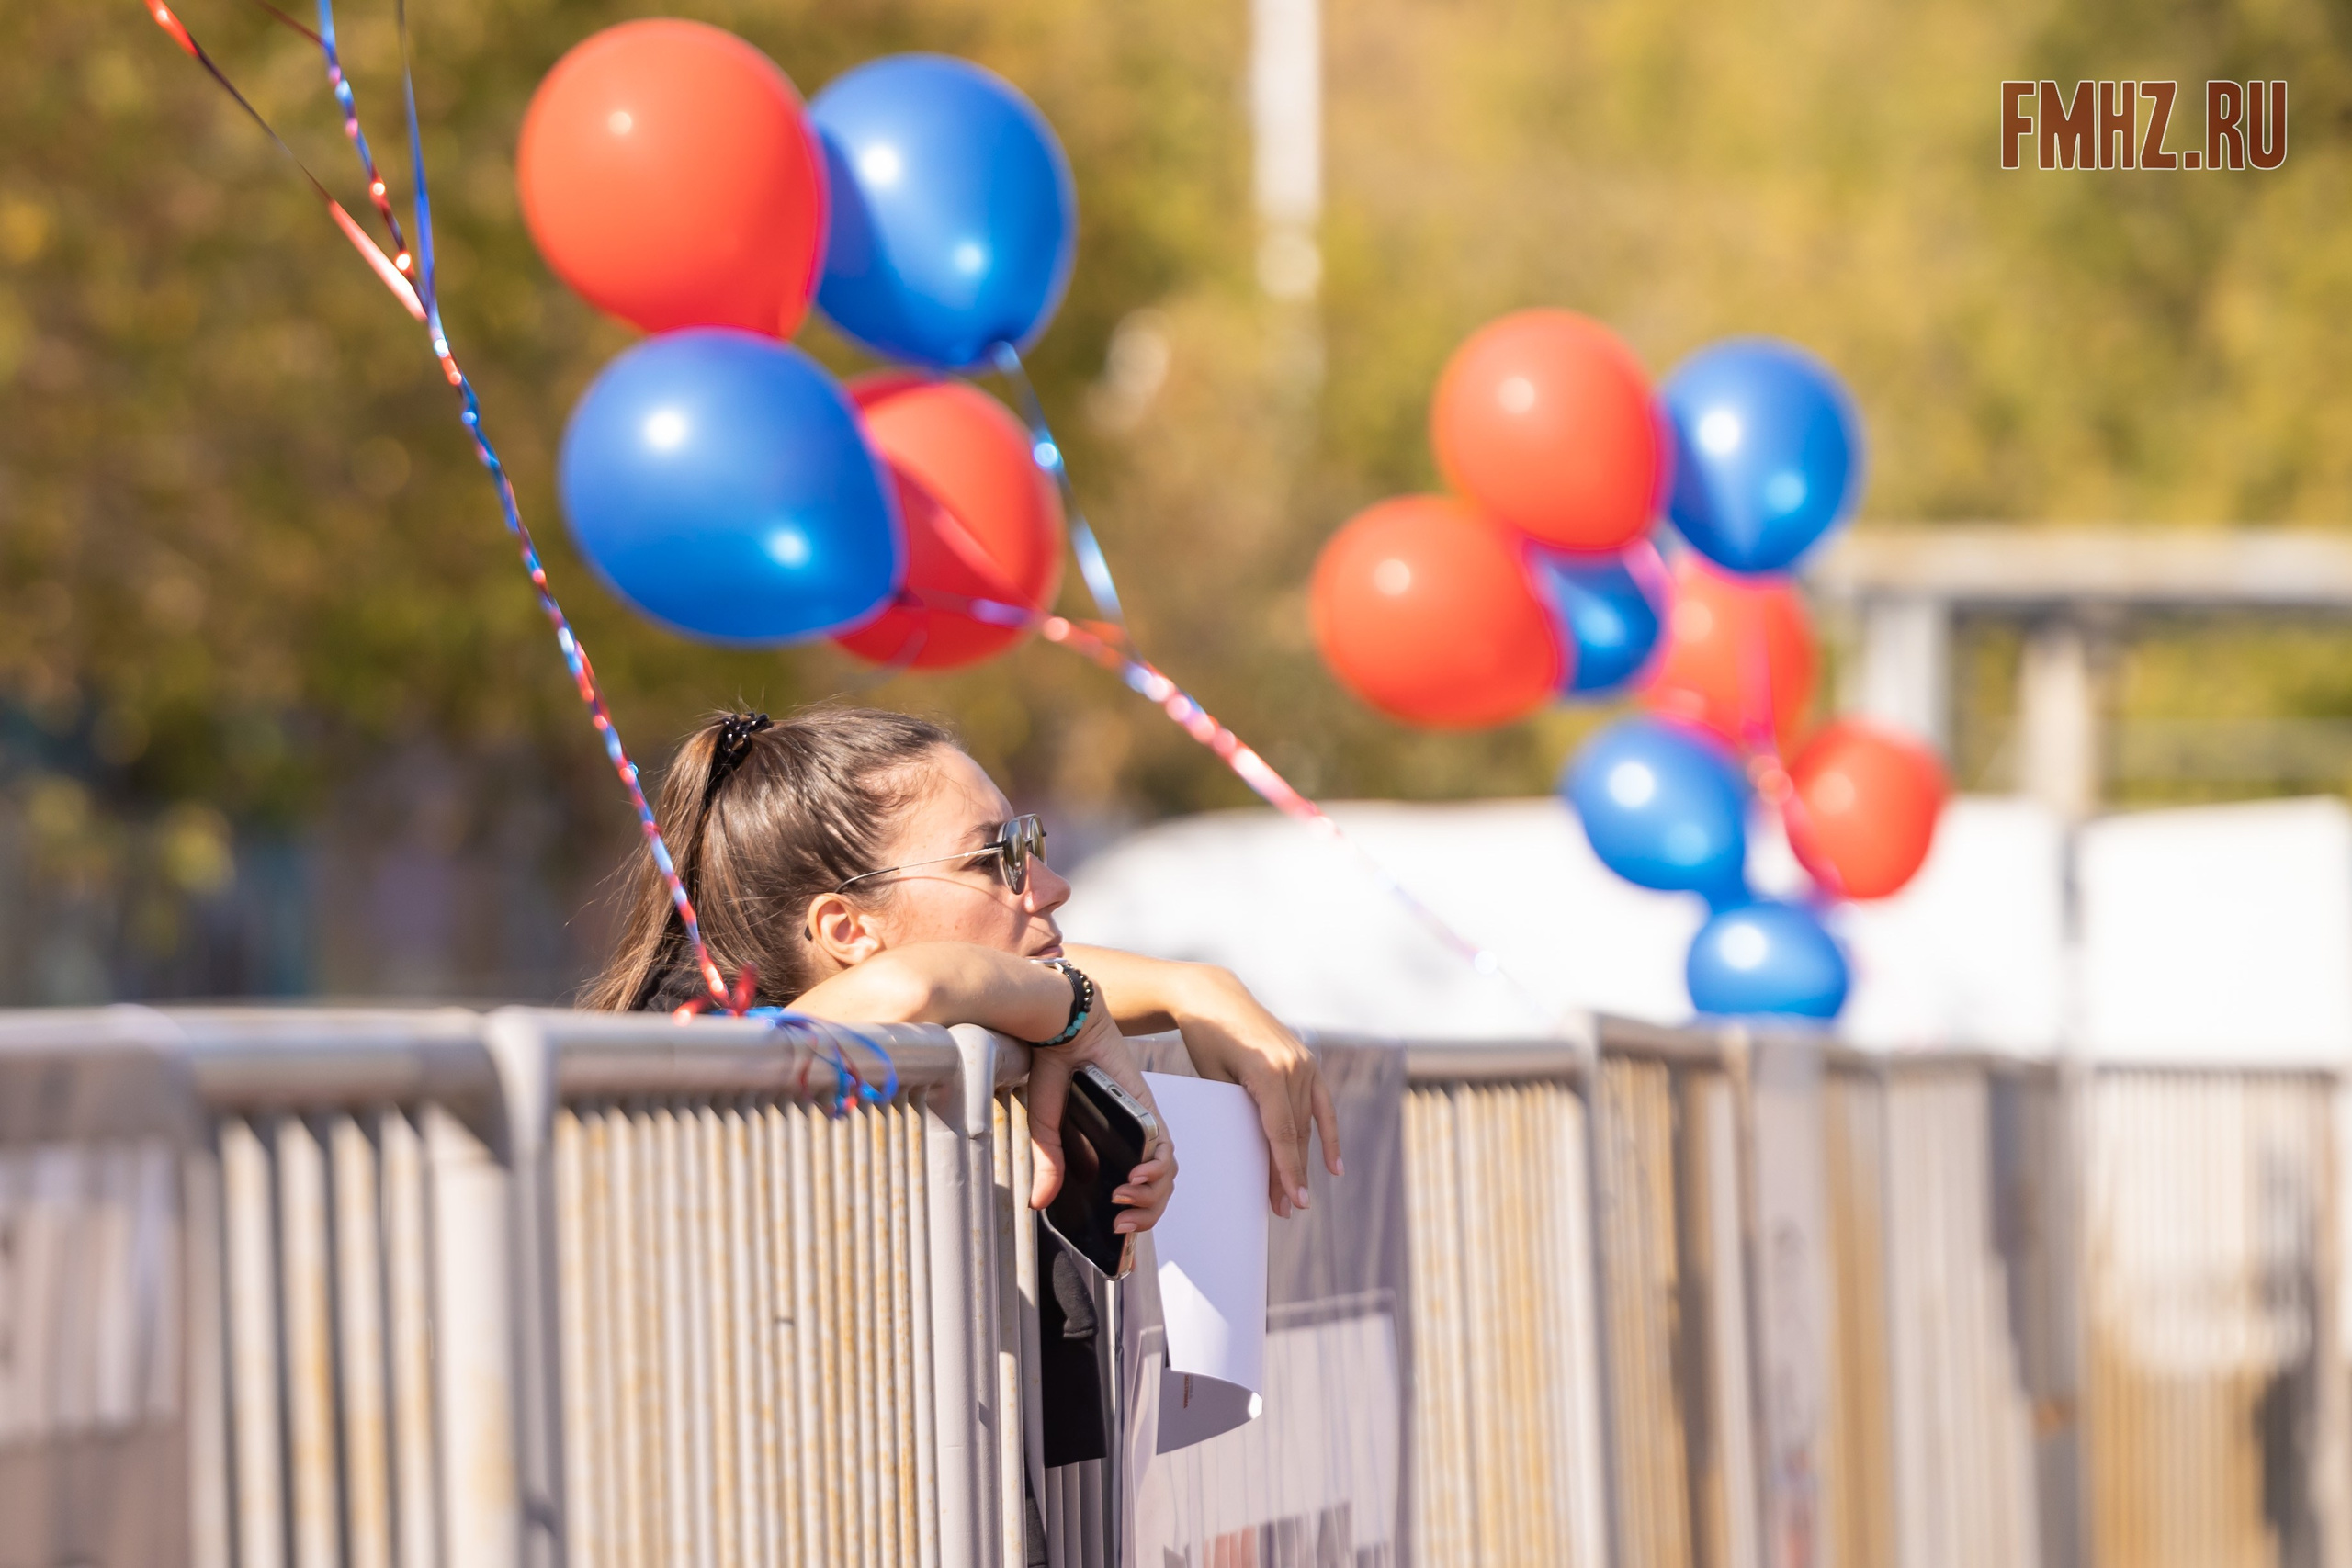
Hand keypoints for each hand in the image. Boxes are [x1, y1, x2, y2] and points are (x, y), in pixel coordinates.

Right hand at [1023, 1007, 1176, 1233]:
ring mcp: (1145, 1128)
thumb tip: (1039, 1202)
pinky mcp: (1150, 1113)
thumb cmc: (1054, 1074)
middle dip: (1143, 1217)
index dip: (1133, 1217)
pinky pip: (1166, 1150)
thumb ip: (1049, 1164)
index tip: (1117, 1237)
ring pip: (1165, 1177)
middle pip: (1155, 1192)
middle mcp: (1133, 1141)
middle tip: (1120, 1228)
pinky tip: (1136, 1180)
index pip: (1135, 1192)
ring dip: (1150, 1199)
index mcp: (1111, 1148)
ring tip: (1123, 1206)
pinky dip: (1156, 1171)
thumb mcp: (1046, 1128)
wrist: (1064, 1033)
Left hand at [1170, 968, 1341, 1217]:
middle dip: (1291, 1174)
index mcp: (1268, 1071)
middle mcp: (1292, 1067)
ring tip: (1295, 1196)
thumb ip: (1240, 1112)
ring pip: (1307, 1124)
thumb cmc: (1204, 1038)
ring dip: (1302, 1161)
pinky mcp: (1306, 1061)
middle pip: (1295, 1133)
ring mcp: (1303, 1062)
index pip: (1282, 1132)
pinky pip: (1322, 1105)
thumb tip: (1255, 1156)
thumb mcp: (1214, 1078)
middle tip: (1284, 1210)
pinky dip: (1329, 1135)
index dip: (1287, 1170)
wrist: (1214, 997)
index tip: (1292, 1200)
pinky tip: (1334, 1166)